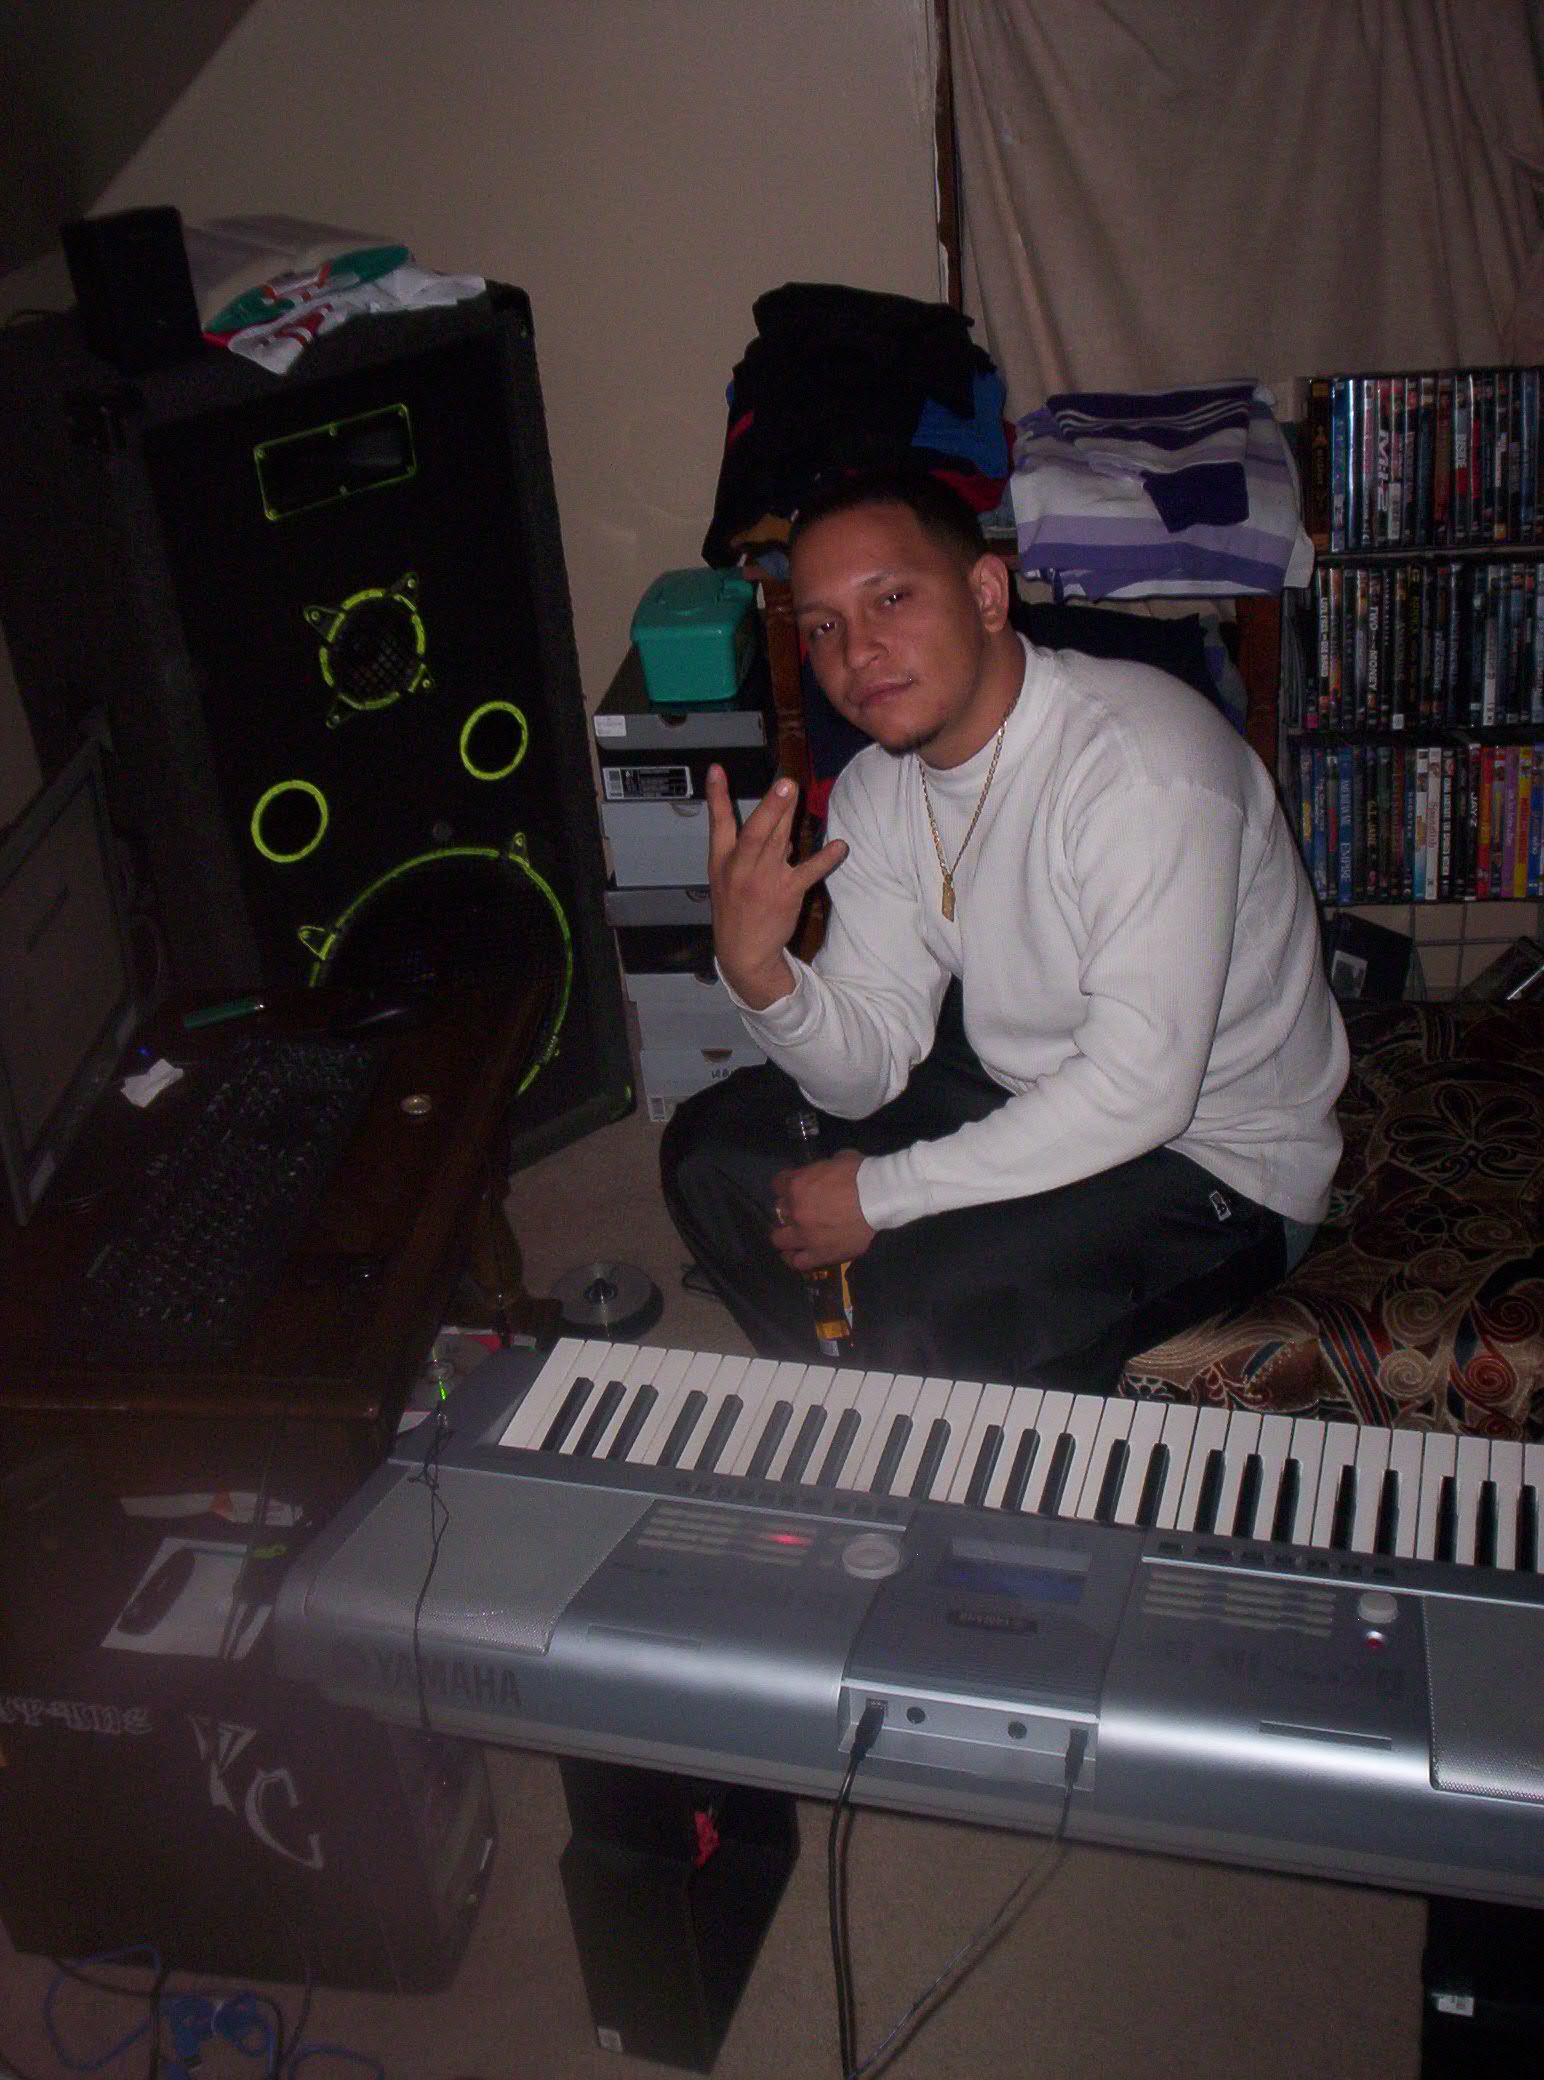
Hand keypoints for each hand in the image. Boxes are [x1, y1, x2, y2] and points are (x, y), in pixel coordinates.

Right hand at [707, 767, 846, 1008]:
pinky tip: (840, 847)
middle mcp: (742, 867)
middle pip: (755, 832)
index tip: (717, 769)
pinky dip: (826, 859)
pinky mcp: (787, 893)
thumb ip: (753, 850)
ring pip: (777, 843)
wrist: (743, 952)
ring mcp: (765, 880)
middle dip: (768, 807)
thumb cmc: (737, 909)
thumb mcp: (730, 878)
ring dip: (787, 817)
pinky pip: (809, 872)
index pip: (718, 823)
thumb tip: (780, 830)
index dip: (716, 796)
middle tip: (782, 782)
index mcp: (723, 861)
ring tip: (794, 790)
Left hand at [769, 1150, 873, 1271]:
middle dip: (788, 1210)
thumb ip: (824, 1167)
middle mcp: (794, 1211)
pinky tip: (797, 1255)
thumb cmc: (862, 1175)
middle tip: (800, 1211)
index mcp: (797, 1184)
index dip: (785, 1185)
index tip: (793, 1187)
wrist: (880, 1199)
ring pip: (779, 1239)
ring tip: (793, 1237)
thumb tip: (827, 1170)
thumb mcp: (839, 1158)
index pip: (777, 1184)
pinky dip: (794, 1259)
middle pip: (779, 1212)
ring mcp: (805, 1235)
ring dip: (785, 1236)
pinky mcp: (819, 1254)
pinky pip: (797, 1262)